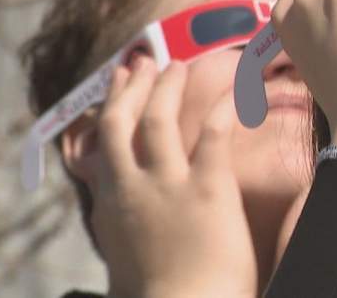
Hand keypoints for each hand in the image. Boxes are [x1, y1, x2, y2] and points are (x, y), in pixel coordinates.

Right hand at [92, 57, 256, 297]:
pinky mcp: (208, 187)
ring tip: (177, 66)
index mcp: (110, 207)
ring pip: (158, 120)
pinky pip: (213, 133)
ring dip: (166, 88)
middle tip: (143, 63)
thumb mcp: (124, 257)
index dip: (110, 111)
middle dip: (131, 88)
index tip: (117, 88)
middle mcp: (131, 188)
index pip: (102, 148)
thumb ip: (120, 228)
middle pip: (121, 123)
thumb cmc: (160, 296)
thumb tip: (117, 216)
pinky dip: (223, 106)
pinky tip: (233, 89)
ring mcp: (168, 185)